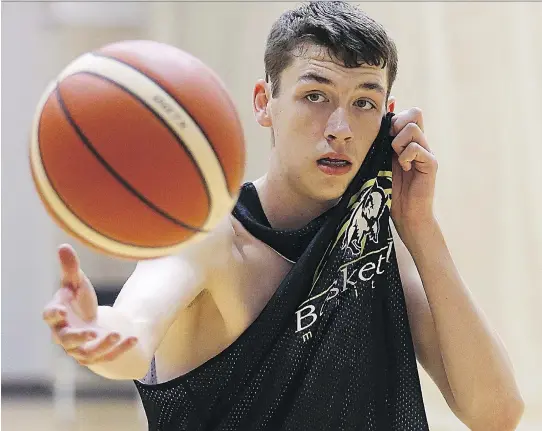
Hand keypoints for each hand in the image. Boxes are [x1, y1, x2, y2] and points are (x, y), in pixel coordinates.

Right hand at [42, 244, 136, 365]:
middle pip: (66, 340)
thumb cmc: (79, 300)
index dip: (53, 314)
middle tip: (91, 332)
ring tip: (116, 333)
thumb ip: (70, 268)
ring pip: (88, 353)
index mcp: (57, 316)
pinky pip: (108, 356)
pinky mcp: (96, 356)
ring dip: (102, 345)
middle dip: (78, 337)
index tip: (60, 310)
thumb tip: (64, 246)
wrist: (91, 322)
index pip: (49, 317)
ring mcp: (80, 349)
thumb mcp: (76, 283)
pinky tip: (134, 338)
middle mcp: (64, 336)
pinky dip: (121, 349)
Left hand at [390, 108, 437, 235]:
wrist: (405, 214)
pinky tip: (404, 168)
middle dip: (396, 124)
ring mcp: (427, 152)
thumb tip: (371, 127)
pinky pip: (417, 147)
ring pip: (412, 128)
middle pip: (414, 112)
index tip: (384, 131)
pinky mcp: (431, 164)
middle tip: (390, 145)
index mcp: (407, 141)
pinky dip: (406, 156)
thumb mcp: (380, 162)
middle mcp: (419, 143)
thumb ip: (379, 144)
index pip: (407, 113)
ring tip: (396, 158)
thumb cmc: (389, 190)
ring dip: (398, 142)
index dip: (393, 116)